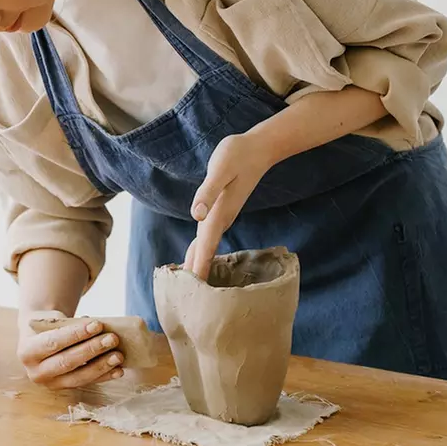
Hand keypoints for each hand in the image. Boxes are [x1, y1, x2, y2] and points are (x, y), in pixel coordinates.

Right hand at [17, 312, 123, 388]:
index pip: (53, 342)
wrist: (38, 340)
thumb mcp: (51, 321)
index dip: (76, 334)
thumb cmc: (48, 327)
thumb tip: (98, 328)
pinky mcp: (64, 389)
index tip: (97, 324)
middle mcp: (35, 372)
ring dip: (101, 366)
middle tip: (112, 339)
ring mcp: (50, 384)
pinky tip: (118, 370)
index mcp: (27, 351)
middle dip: (91, 350)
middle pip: (66, 362)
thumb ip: (68, 325)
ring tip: (118, 355)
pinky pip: (86, 384)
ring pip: (78, 377)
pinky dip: (104, 377)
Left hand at [184, 133, 275, 278]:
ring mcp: (223, 215)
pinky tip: (199, 254)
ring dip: (198, 261)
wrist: (260, 148)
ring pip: (207, 243)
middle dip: (196, 271)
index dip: (197, 266)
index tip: (193, 291)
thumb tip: (196, 214)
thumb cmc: (238, 154)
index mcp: (218, 212)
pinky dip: (202, 248)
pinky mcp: (222, 210)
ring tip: (188, 281)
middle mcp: (221, 217)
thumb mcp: (221, 168)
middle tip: (186, 297)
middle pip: (205, 249)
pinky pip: (209, 235)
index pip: (205, 244)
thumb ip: (208, 191)